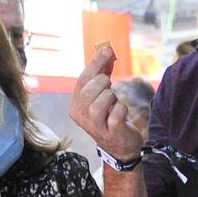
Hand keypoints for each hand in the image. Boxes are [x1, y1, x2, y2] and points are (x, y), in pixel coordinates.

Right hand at [69, 45, 141, 161]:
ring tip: (114, 102)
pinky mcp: (110, 133)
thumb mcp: (103, 95)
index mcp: (76, 105)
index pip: (82, 80)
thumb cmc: (110, 117)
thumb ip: (103, 73)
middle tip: (110, 87)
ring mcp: (94, 126)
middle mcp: (81, 116)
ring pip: (100, 103)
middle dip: (104, 83)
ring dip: (112, 97)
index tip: (108, 49)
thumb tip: (106, 49)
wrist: (121, 147)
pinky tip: (121, 112)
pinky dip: (121, 108)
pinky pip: (116, 115)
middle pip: (89, 90)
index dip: (95, 63)